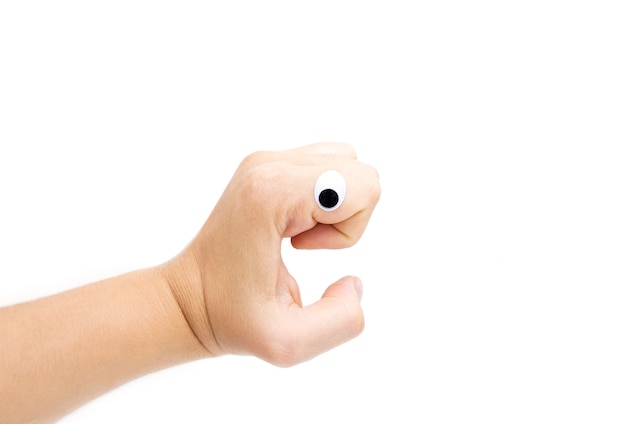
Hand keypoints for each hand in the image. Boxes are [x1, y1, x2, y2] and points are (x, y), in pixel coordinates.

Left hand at [165, 143, 380, 365]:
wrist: (188, 297)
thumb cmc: (230, 318)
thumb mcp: (288, 342)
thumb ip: (341, 321)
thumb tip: (354, 283)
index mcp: (272, 193)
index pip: (362, 187)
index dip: (347, 230)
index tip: (304, 249)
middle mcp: (269, 164)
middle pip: (358, 173)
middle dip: (345, 217)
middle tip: (304, 243)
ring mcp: (266, 160)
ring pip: (345, 164)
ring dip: (336, 206)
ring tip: (298, 234)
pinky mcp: (267, 165)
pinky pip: (326, 167)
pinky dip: (324, 197)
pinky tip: (293, 225)